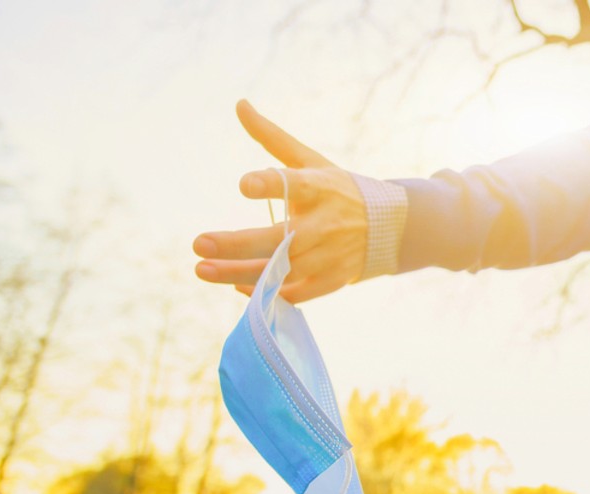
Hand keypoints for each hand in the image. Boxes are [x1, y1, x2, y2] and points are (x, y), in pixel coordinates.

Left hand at [194, 100, 366, 303]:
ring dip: (239, 273)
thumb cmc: (338, 188)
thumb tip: (239, 104)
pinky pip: (296, 293)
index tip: (243, 185)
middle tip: (198, 243)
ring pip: (282, 271)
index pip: (294, 185)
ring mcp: (330, 256)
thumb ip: (272, 136)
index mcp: (320, 188)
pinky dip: (267, 293)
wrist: (390, 227)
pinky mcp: (332, 280)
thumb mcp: (310, 160)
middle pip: (279, 239)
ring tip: (202, 269)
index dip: (270, 185)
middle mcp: (325, 224)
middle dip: (237, 244)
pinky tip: (236, 287)